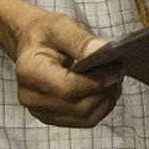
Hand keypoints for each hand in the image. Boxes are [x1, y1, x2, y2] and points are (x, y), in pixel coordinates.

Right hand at [10, 10, 121, 127]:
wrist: (32, 44)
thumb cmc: (45, 33)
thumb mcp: (61, 27)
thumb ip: (81, 41)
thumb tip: (104, 51)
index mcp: (29, 71)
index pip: (68, 87)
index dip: (96, 82)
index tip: (117, 69)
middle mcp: (30, 96)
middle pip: (78, 107)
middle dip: (104, 91)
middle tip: (119, 72)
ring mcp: (40, 111)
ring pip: (85, 118)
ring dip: (106, 101)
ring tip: (114, 80)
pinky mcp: (52, 117)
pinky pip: (84, 121)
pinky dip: (100, 108)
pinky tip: (105, 90)